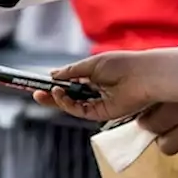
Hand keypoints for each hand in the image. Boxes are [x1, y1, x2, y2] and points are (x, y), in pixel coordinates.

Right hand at [32, 46, 177, 122]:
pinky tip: (59, 94)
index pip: (69, 82)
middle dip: (50, 95)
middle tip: (34, 92)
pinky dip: (67, 104)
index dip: (54, 82)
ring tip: (43, 92)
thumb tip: (53, 74)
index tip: (38, 81)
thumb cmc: (122, 65)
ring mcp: (98, 102)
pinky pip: (80, 111)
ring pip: (71, 105)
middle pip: (67, 96)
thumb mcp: (92, 64)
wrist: (143, 76)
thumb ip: (72, 71)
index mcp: (93, 76)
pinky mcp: (102, 113)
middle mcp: (94, 90)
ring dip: (55, 100)